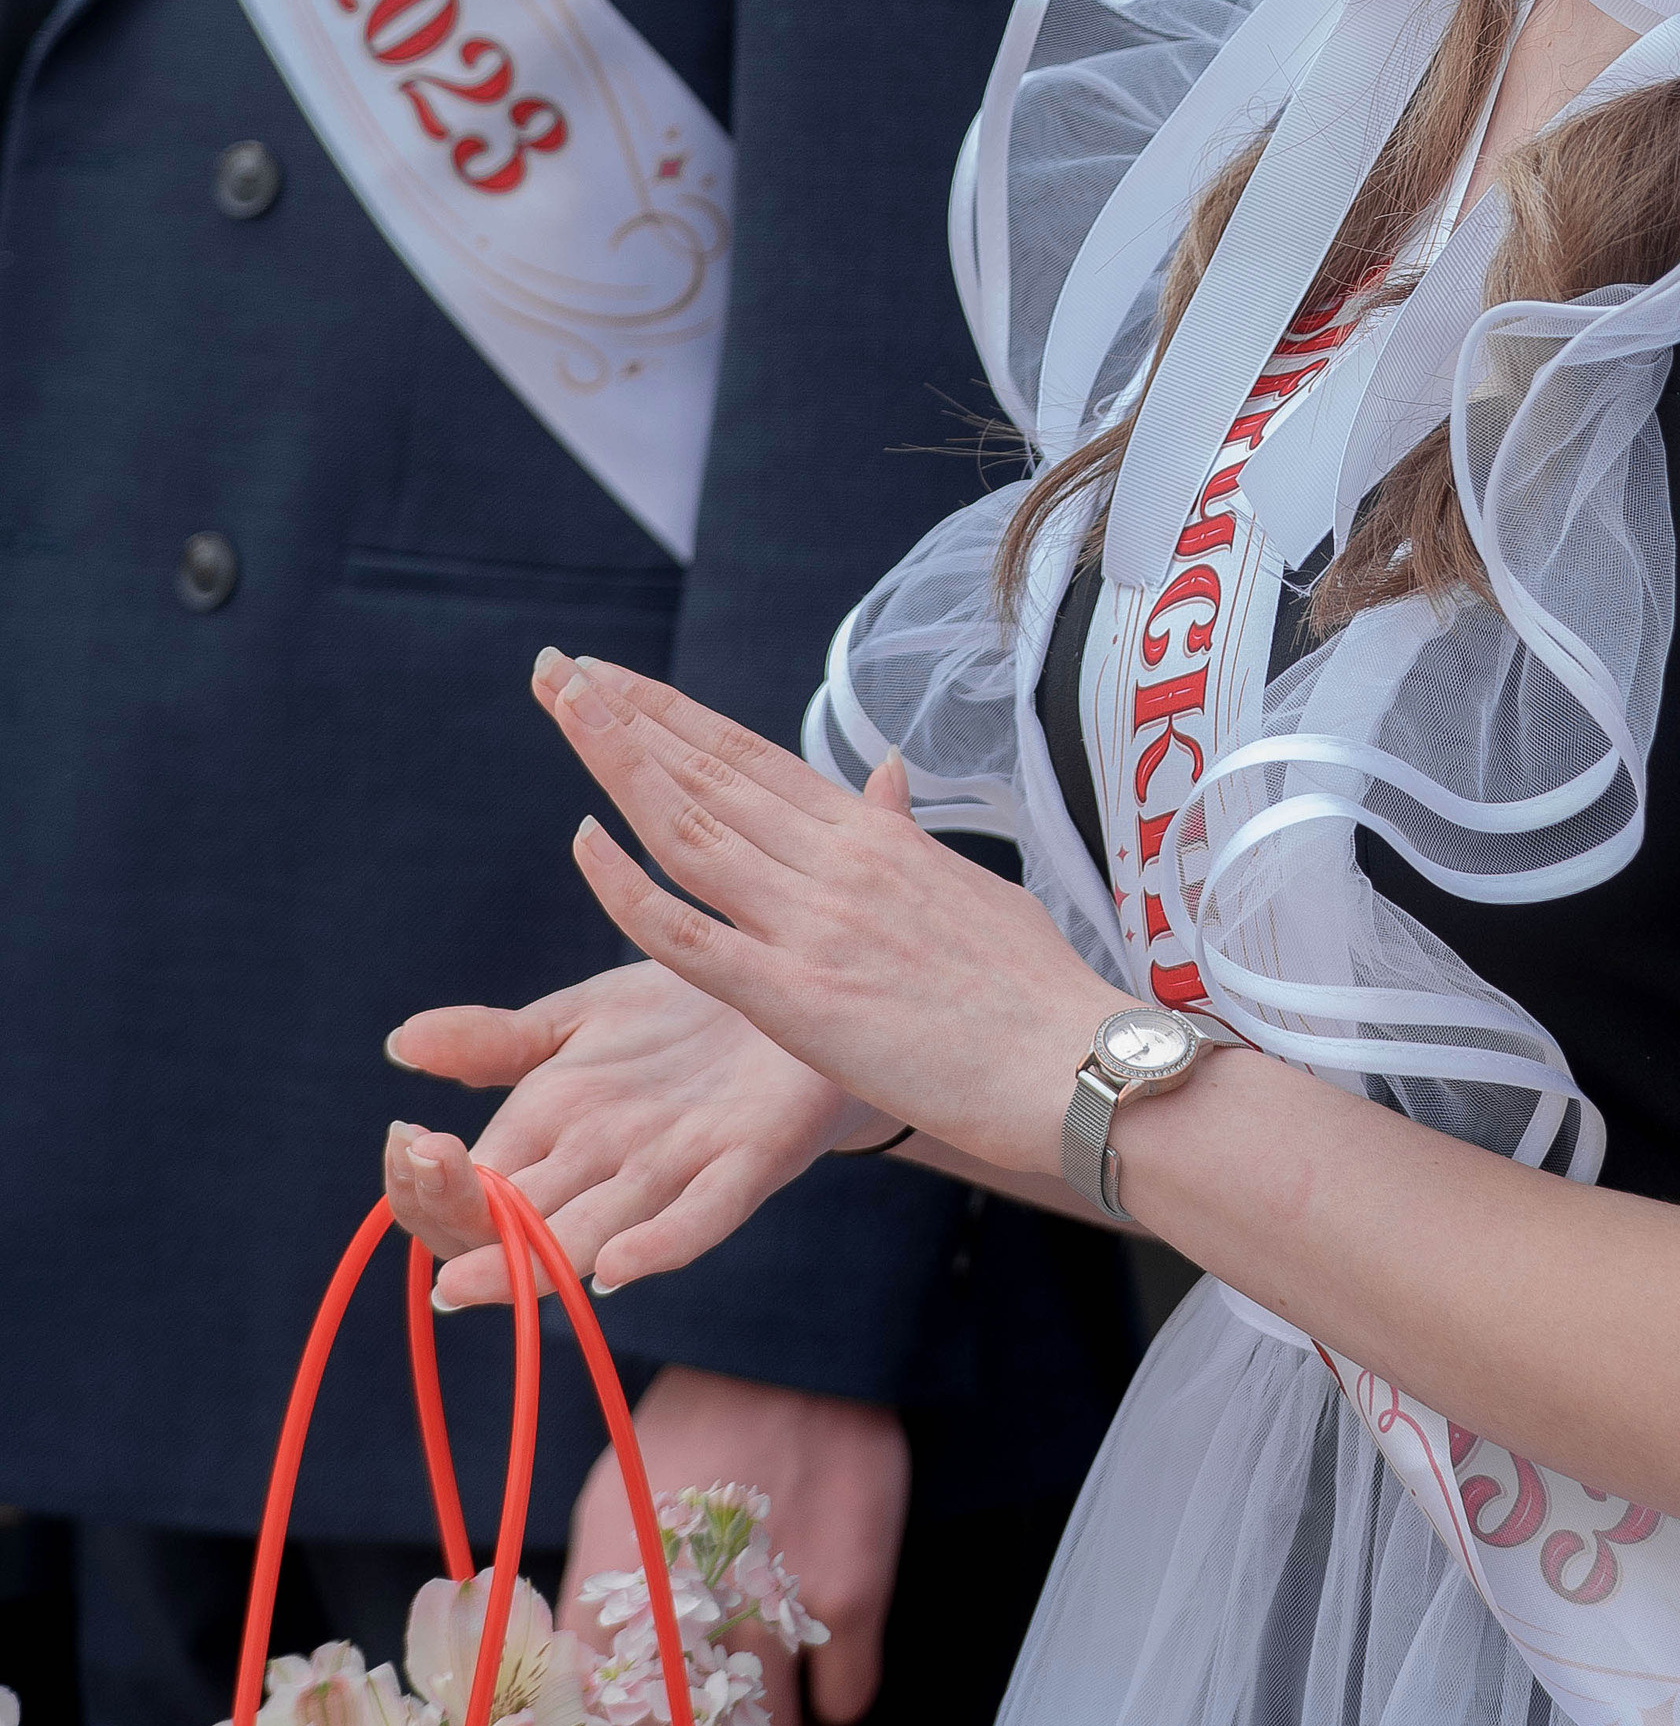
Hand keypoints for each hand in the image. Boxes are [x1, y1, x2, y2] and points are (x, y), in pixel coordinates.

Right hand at [384, 953, 881, 1310]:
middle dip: (457, 1216)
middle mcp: (602, 1169)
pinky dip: (660, 1247)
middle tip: (425, 1175)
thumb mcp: (583, 1016)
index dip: (426, 1180)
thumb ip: (497, 1042)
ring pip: (589, 1236)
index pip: (463, 1190)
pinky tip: (617, 1265)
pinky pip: (702, 1220)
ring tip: (468, 1280)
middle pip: (510, 1225)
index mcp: (552, 1133)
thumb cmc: (685, 1019)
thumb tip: (400, 1043)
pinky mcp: (749, 1163)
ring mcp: (672, 1171)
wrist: (795, 983)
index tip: (409, 1137)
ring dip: (527, 1261)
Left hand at [527, 651, 1110, 1180]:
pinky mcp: (799, 998)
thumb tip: (890, 780)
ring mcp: (814, 924)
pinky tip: (584, 844)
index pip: (752, 756)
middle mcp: (836, 860)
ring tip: (562, 707)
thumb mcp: (970, 891)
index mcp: (872, 837)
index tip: (616, 677)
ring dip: (617, 762)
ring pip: (691, 827)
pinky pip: (694, 936)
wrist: (1075, 1060)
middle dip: (626, 715)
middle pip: (708, 772)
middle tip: (558, 665)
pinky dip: (631, 889)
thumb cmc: (1036, 994)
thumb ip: (910, 839)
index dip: (676, 713)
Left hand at [558, 1366, 909, 1725]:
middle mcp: (691, 1615)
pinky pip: (847, 1705)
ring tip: (768, 1682)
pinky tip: (823, 1643)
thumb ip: (594, 1606)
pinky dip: (836, 1689)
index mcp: (615, 1594)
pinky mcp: (851, 1597)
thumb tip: (590, 1697)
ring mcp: (776, 1610)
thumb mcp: (611, 1504)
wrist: (783, 1348)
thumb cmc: (690, 1427)